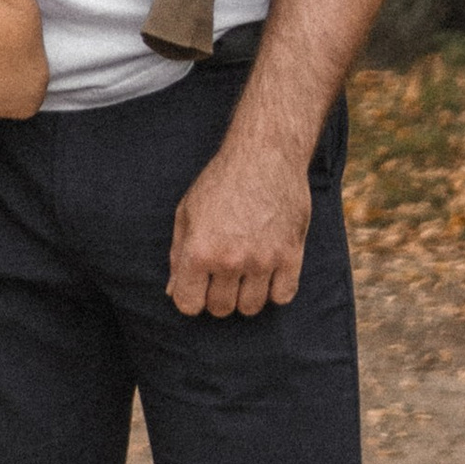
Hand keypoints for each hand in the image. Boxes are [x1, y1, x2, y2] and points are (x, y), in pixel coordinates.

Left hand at [167, 129, 310, 317]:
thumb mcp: (187, 212)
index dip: (190, 297)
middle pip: (220, 309)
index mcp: (199, 250)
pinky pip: (283, 296)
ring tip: (245, 272)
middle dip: (217, 296)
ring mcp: (263, 260)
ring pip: (251, 307)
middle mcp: (230, 260)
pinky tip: (268, 272)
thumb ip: (178, 254)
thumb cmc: (221, 181)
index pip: (188, 305)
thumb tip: (173, 291)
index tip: (197, 286)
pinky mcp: (291, 255)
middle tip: (222, 274)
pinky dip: (275, 290)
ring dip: (245, 295)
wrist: (266, 154)